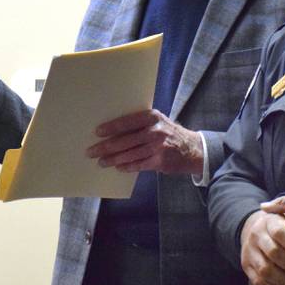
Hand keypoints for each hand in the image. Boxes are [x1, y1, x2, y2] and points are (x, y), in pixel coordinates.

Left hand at [86, 109, 203, 173]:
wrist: (192, 149)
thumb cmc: (169, 134)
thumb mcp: (158, 122)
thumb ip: (140, 124)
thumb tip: (113, 131)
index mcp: (152, 117)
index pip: (127, 122)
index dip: (111, 128)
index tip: (97, 132)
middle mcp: (155, 131)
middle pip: (125, 140)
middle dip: (106, 147)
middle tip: (92, 151)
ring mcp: (157, 147)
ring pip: (129, 154)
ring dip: (112, 159)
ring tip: (101, 162)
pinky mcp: (159, 161)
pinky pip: (138, 165)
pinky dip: (126, 166)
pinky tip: (118, 167)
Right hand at [240, 210, 284, 284]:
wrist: (256, 231)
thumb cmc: (283, 227)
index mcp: (268, 221)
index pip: (279, 233)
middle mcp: (255, 235)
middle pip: (272, 252)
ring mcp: (249, 251)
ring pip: (265, 270)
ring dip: (284, 281)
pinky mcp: (246, 266)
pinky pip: (259, 281)